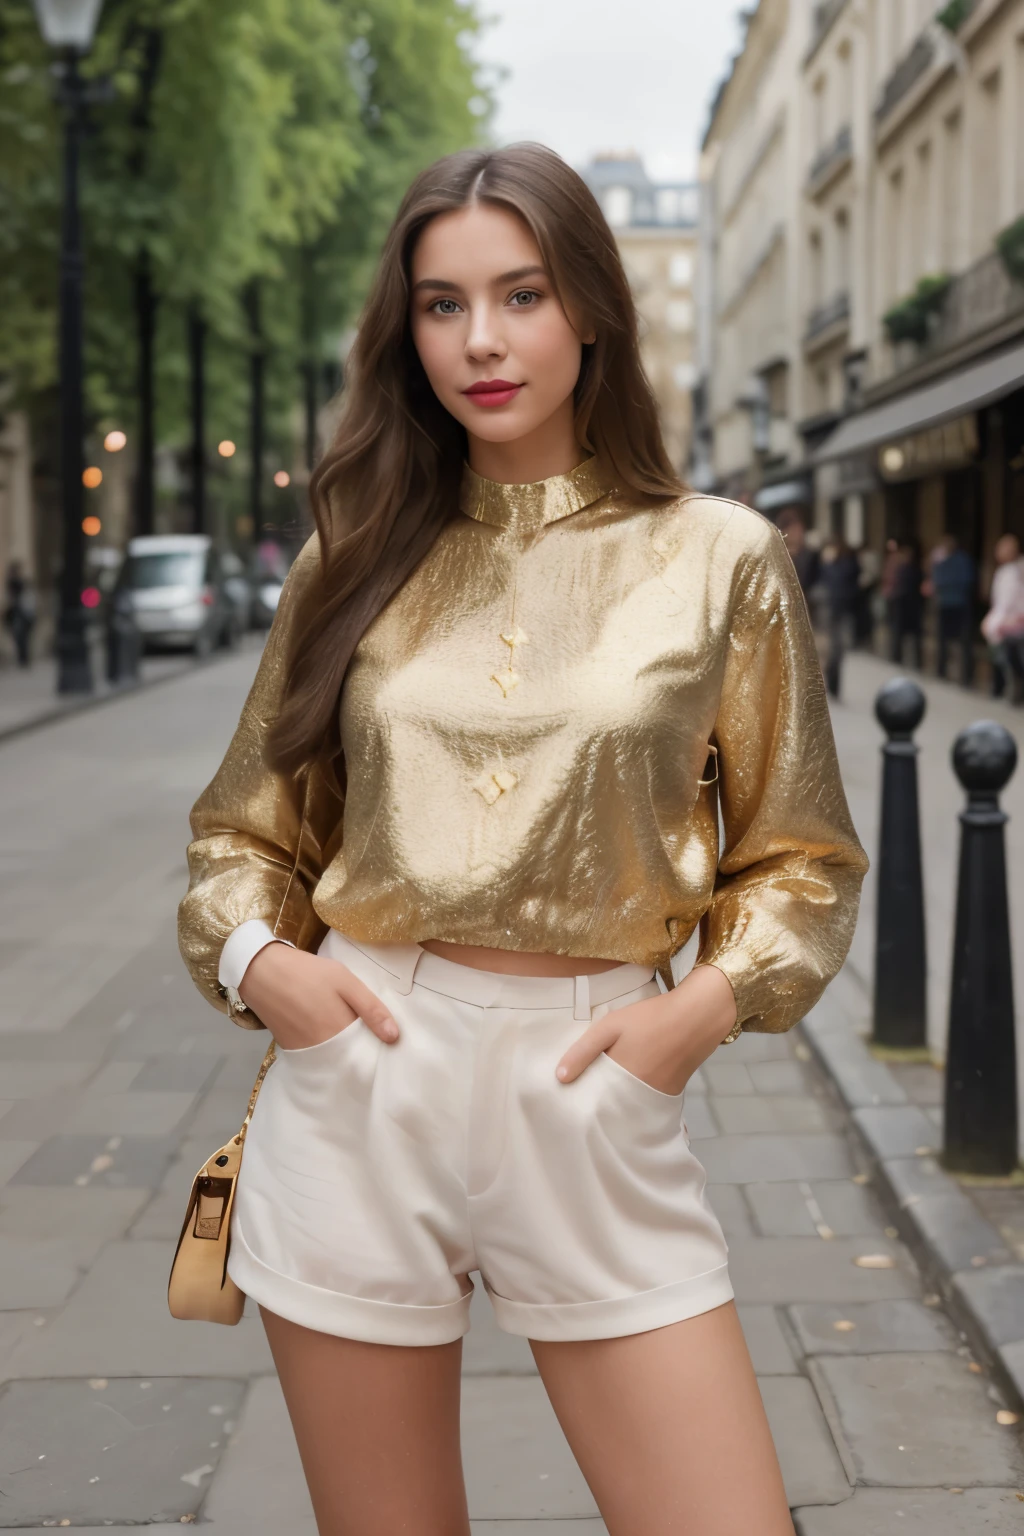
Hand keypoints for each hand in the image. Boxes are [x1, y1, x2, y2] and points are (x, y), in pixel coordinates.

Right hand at [238, 943, 398, 1052]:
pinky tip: (334, 1035)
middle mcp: (324, 1051)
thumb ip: (370, 1008)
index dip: (380, 1047)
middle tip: (374, 1036)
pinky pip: (319, 1058)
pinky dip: (329, 1052)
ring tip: (357, 1035)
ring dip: (347, 1053)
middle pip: (352, 1060)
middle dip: (365, 1052)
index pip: (369, 1053)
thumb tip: (394, 1037)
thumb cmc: (308, 973)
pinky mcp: (293, 1051)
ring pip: (336, 1061)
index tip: (391, 1041)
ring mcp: (307, 1054)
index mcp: (340, 1033)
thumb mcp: (345, 981)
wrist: (262, 973)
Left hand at [555, 965, 737, 1095]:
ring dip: (616, 1105)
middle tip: (583, 1096)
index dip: (581, 1100)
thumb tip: (560, 1078)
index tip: (569, 1097)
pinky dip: (635, 1101)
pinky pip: (646, 1105)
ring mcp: (656, 1099)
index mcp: (620, 1080)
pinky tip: (628, 1088)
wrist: (696, 1017)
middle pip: (610, 1110)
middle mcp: (638, 1097)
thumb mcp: (611, 1026)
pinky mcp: (670, 1096)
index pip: (593, 1102)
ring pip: (628, 1109)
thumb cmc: (650, 1018)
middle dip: (597, 1106)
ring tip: (603, 1092)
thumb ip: (584, 1051)